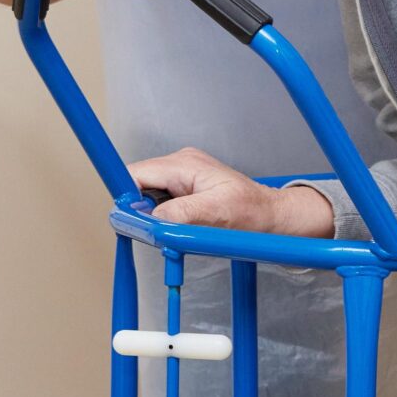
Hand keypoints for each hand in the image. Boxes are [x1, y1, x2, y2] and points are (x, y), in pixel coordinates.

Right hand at [129, 147, 332, 237]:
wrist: (271, 215)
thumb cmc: (252, 212)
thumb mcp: (217, 213)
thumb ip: (181, 213)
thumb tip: (150, 218)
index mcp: (184, 164)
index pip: (135, 173)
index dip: (125, 197)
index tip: (128, 220)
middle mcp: (179, 164)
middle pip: (136, 185)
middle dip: (139, 211)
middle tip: (156, 233)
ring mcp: (181, 175)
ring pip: (146, 195)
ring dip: (152, 217)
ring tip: (174, 231)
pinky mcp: (184, 189)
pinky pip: (159, 201)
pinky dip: (162, 218)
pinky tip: (179, 227)